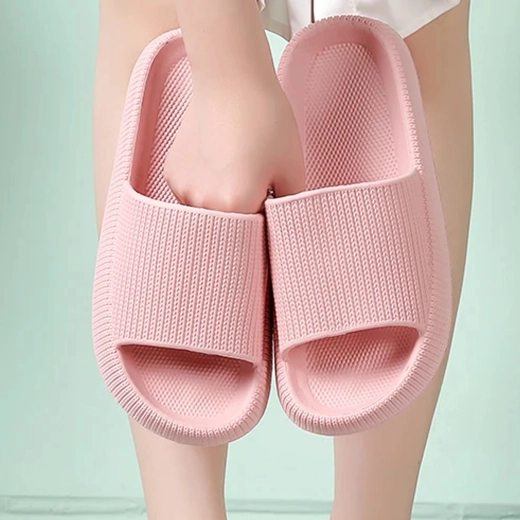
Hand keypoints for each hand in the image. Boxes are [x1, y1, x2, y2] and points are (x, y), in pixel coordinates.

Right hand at [163, 82, 304, 213]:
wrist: (230, 81)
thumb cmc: (267, 121)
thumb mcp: (293, 169)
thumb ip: (290, 208)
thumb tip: (283, 225)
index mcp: (237, 205)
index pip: (252, 233)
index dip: (263, 220)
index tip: (269, 203)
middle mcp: (204, 203)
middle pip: (228, 227)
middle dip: (242, 213)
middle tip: (253, 182)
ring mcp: (183, 189)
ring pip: (208, 213)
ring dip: (221, 204)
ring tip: (234, 170)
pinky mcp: (172, 174)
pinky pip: (191, 195)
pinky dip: (204, 189)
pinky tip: (216, 163)